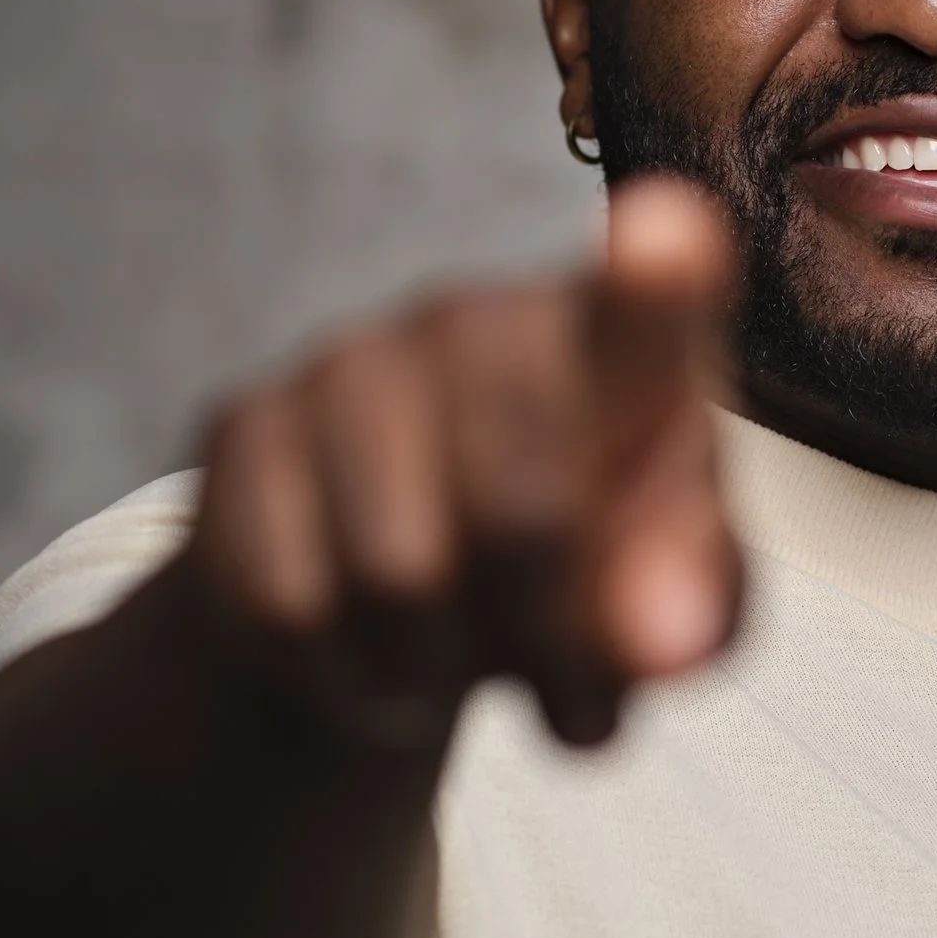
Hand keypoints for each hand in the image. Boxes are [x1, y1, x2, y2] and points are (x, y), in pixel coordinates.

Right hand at [190, 176, 741, 748]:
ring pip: (398, 579)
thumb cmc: (572, 580)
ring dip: (439, 664)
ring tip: (458, 648)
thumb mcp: (667, 606)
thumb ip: (692, 610)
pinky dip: (344, 667)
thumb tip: (660, 645)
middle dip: (547, 637)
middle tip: (571, 694)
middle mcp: (475, 319)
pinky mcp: (244, 427)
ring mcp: (349, 362)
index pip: (644, 304)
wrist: (397, 607)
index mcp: (613, 345)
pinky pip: (294, 606)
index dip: (653, 284)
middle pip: (521, 512)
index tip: (671, 242)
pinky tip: (365, 639)